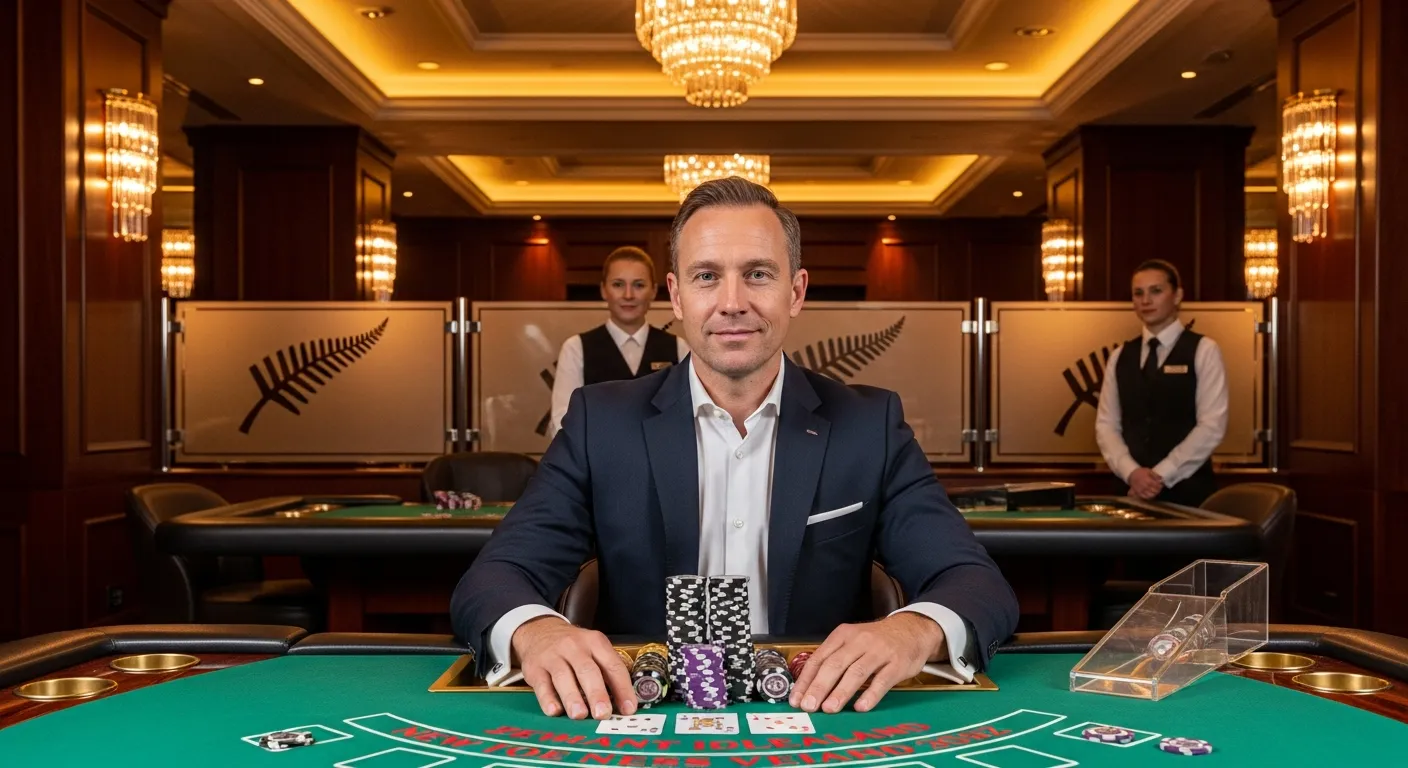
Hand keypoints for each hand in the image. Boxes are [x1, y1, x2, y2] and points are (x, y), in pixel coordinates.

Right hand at [510, 616, 635, 719]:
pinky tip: (554, 711)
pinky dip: (548, 699)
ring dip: (572, 698)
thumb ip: (606, 672)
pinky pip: (541, 684)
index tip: (628, 709)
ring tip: (580, 715)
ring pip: (563, 676)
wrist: (540, 630)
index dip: (622, 688)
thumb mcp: (593, 649)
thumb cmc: (574, 648)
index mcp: (595, 642)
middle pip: (588, 670)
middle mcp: (574, 647)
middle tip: (602, 714)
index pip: (612, 666)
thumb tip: (622, 704)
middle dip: (597, 693)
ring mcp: (553, 656)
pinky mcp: (534, 668)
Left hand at [789, 612, 943, 713]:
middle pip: (835, 665)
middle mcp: (859, 641)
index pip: (819, 658)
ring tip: (829, 709)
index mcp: (843, 636)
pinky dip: (870, 695)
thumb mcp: (852, 642)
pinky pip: (882, 680)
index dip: (806, 680)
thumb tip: (809, 688)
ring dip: (841, 692)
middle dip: (819, 687)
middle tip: (809, 706)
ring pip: (856, 672)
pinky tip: (861, 707)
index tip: (797, 699)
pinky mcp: (897, 664)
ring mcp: (879, 652)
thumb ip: (833, 660)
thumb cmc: (876, 641)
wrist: (911, 630)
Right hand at [1128, 468, 1162, 499]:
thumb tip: (1161, 479)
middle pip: (1154, 491)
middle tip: (1159, 488)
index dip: (1160, 486)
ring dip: (1154, 494)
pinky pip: (1144, 497)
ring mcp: (1141, 490)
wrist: (1131, 474)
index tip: (1161, 485)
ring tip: (1155, 491)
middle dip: (1158, 490)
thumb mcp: (1148, 470)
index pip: (1157, 486)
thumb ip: (1155, 475)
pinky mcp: (1138, 492)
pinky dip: (1149, 497)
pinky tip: (1150, 494)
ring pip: (1150, 495)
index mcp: (1148, 481)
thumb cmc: (1141, 472)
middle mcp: (1145, 486)